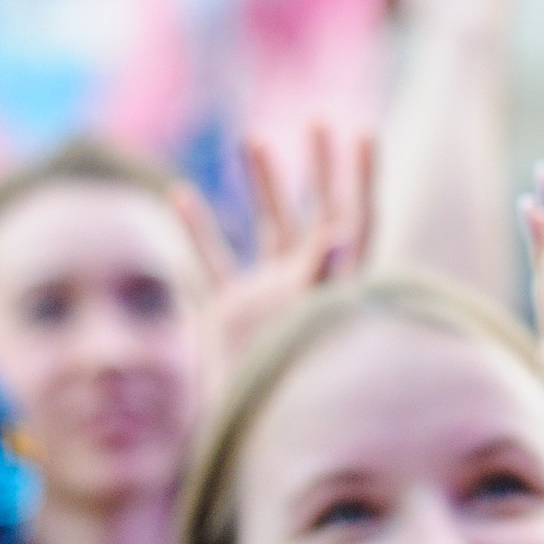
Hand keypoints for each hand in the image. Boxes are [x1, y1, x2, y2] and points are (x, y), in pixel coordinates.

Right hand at [176, 125, 374, 387]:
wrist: (250, 425)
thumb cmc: (286, 380)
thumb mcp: (307, 320)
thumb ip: (322, 275)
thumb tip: (342, 233)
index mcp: (335, 283)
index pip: (355, 218)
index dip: (362, 178)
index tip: (364, 132)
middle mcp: (306, 283)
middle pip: (318, 212)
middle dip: (320, 167)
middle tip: (320, 119)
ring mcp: (268, 296)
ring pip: (268, 227)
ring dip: (264, 185)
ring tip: (254, 138)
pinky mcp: (230, 313)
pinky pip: (213, 262)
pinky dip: (198, 231)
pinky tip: (179, 195)